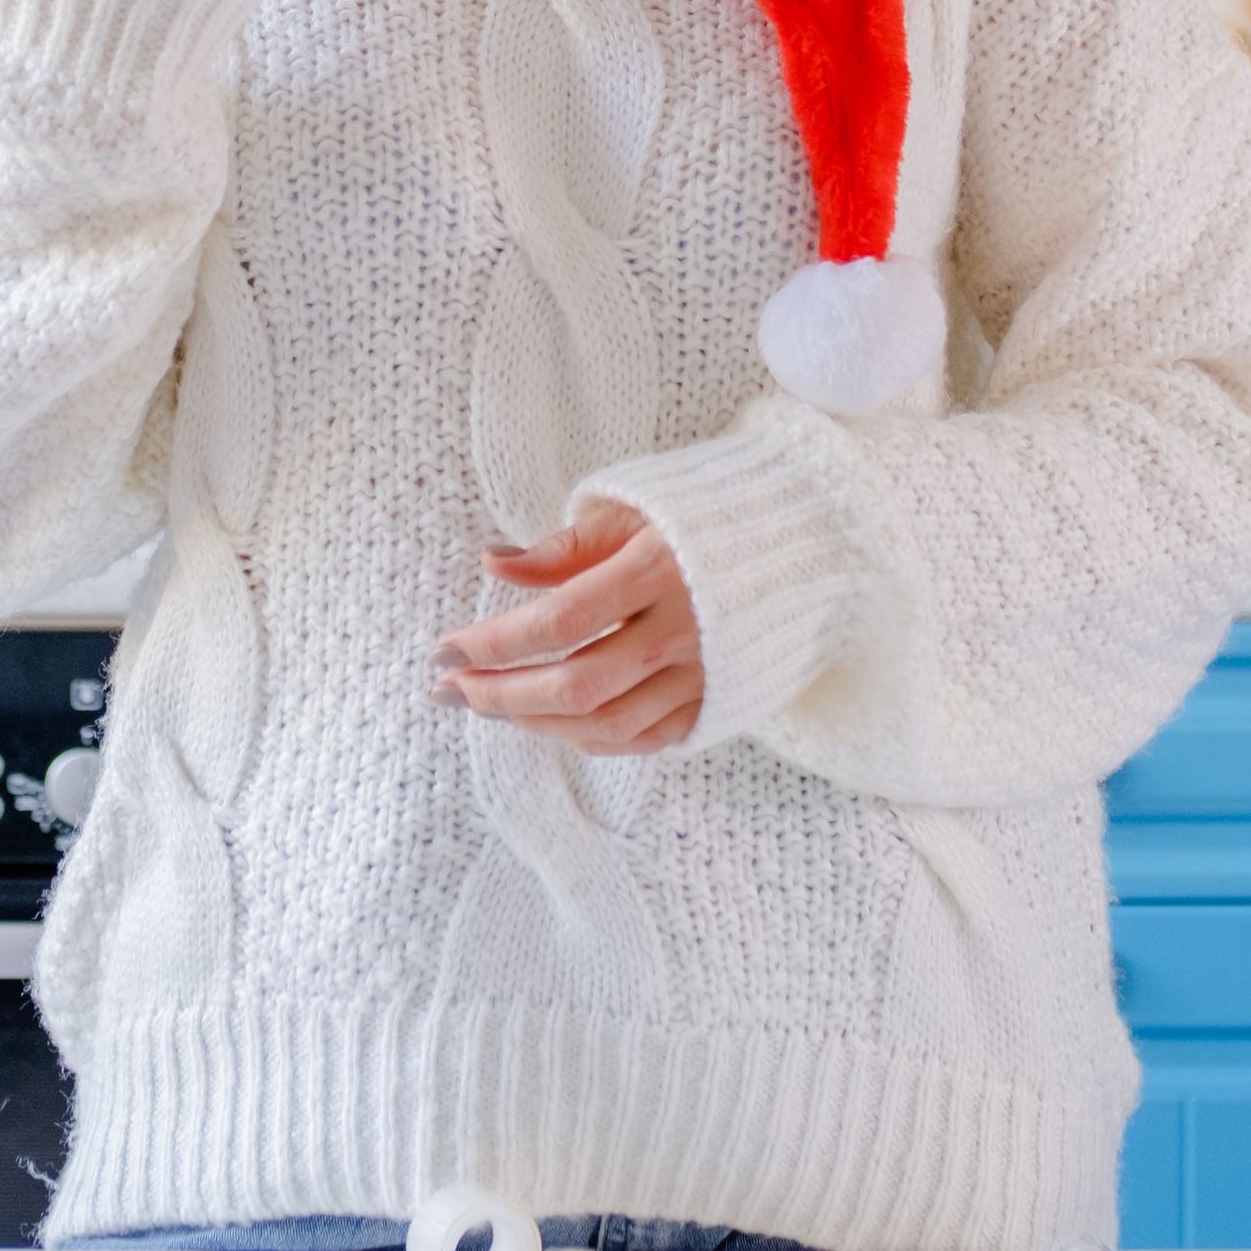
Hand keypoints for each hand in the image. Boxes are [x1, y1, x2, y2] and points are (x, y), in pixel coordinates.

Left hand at [432, 501, 705, 755]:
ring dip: (536, 724)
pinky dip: (591, 739)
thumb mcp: (633, 511)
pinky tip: (552, 725)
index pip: (560, 621)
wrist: (805, 539)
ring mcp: (704, 674)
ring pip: (606, 723)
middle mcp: (684, 631)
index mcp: (659, 571)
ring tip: (490, 707)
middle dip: (500, 695)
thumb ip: (563, 547)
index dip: (495, 642)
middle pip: (577, 685)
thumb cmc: (706, 516)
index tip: (445, 648)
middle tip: (449, 689)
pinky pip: (645, 739)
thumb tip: (492, 563)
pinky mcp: (717, 700)